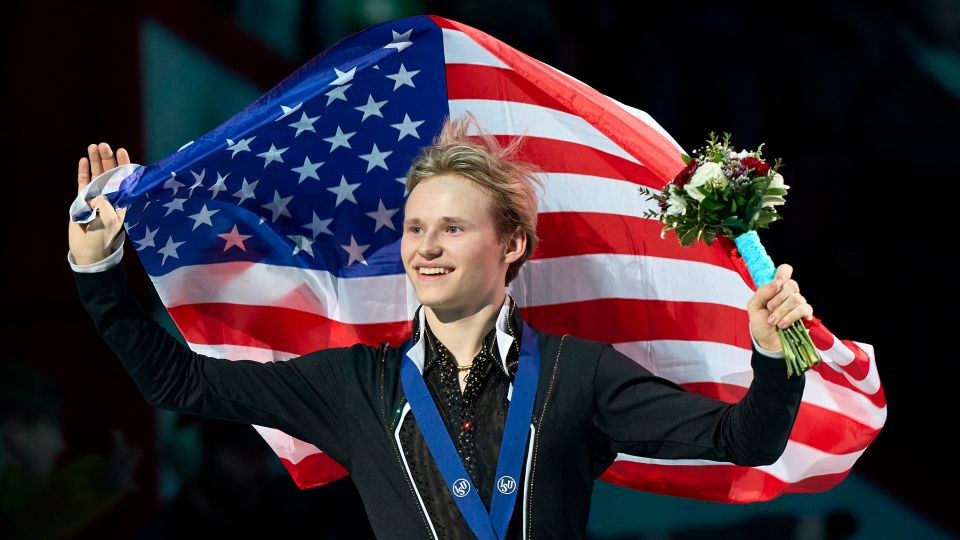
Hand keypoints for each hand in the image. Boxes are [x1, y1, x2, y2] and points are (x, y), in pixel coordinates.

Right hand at [68, 143, 129, 264]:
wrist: (88, 249)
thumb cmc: (103, 236)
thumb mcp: (109, 220)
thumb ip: (105, 205)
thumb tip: (96, 194)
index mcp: (121, 200)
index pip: (124, 178)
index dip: (123, 164)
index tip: (122, 150)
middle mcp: (109, 195)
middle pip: (109, 172)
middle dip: (107, 158)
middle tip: (104, 145)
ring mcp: (95, 196)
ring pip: (96, 174)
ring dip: (96, 160)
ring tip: (94, 146)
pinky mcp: (82, 200)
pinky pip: (83, 182)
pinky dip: (84, 171)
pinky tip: (84, 160)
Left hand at [746, 263, 814, 351]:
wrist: (766, 341)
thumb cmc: (760, 322)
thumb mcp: (754, 306)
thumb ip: (762, 292)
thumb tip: (777, 282)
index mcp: (776, 288)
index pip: (785, 271)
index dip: (783, 272)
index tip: (778, 282)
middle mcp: (789, 293)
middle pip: (792, 284)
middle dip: (778, 298)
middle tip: (770, 309)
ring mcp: (798, 303)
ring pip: (796, 299)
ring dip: (782, 311)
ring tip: (774, 322)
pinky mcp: (805, 315)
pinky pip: (804, 309)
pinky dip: (791, 317)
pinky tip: (784, 325)